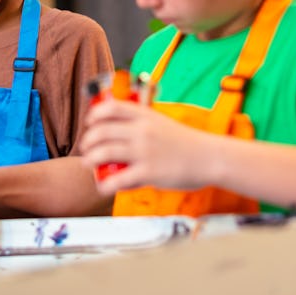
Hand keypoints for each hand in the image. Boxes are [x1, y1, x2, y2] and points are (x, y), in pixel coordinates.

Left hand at [79, 99, 213, 195]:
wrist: (209, 157)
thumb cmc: (186, 142)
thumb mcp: (161, 123)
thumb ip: (140, 123)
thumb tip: (116, 128)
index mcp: (144, 115)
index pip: (111, 107)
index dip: (95, 114)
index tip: (90, 122)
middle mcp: (142, 130)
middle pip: (101, 131)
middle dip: (88, 141)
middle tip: (86, 148)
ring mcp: (144, 151)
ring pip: (103, 152)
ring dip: (90, 159)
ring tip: (89, 164)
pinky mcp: (148, 172)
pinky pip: (118, 179)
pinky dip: (105, 184)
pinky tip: (103, 187)